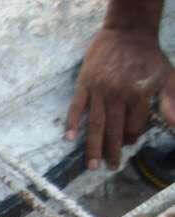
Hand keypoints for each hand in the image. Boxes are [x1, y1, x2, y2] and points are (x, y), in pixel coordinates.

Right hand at [66, 27, 172, 169]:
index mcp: (138, 94)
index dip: (133, 137)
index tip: (129, 146)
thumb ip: (171, 102)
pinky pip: (77, 106)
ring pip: (96, 123)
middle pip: (114, 129)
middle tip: (110, 167)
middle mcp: (117, 94)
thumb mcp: (167, 77)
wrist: (127, 32)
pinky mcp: (84, 84)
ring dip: (93, 146)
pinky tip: (69, 138)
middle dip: (112, 151)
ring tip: (91, 165)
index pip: (134, 124)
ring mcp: (98, 90)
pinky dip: (73, 122)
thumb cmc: (148, 57)